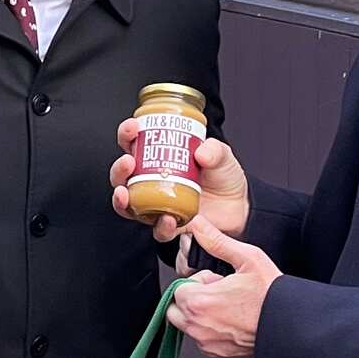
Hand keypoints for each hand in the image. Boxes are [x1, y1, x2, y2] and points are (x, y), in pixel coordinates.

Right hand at [111, 119, 249, 241]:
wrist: (239, 206)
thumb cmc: (223, 176)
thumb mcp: (222, 155)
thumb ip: (215, 150)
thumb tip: (202, 152)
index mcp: (159, 157)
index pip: (134, 143)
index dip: (127, 134)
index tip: (132, 127)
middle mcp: (151, 182)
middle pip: (123, 175)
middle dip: (119, 167)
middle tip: (128, 161)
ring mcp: (157, 205)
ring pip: (128, 204)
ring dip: (121, 198)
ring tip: (127, 192)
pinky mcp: (169, 226)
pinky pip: (157, 229)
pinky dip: (159, 225)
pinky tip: (166, 218)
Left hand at [166, 216, 280, 357]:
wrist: (291, 326)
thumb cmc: (272, 296)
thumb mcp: (248, 259)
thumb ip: (216, 241)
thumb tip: (198, 225)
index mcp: (200, 302)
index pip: (178, 288)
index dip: (198, 281)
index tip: (216, 280)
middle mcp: (198, 327)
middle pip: (177, 308)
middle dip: (193, 298)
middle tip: (219, 292)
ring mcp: (207, 344)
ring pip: (189, 325)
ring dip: (202, 315)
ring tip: (229, 306)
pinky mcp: (217, 355)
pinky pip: (202, 340)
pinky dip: (212, 330)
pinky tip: (233, 320)